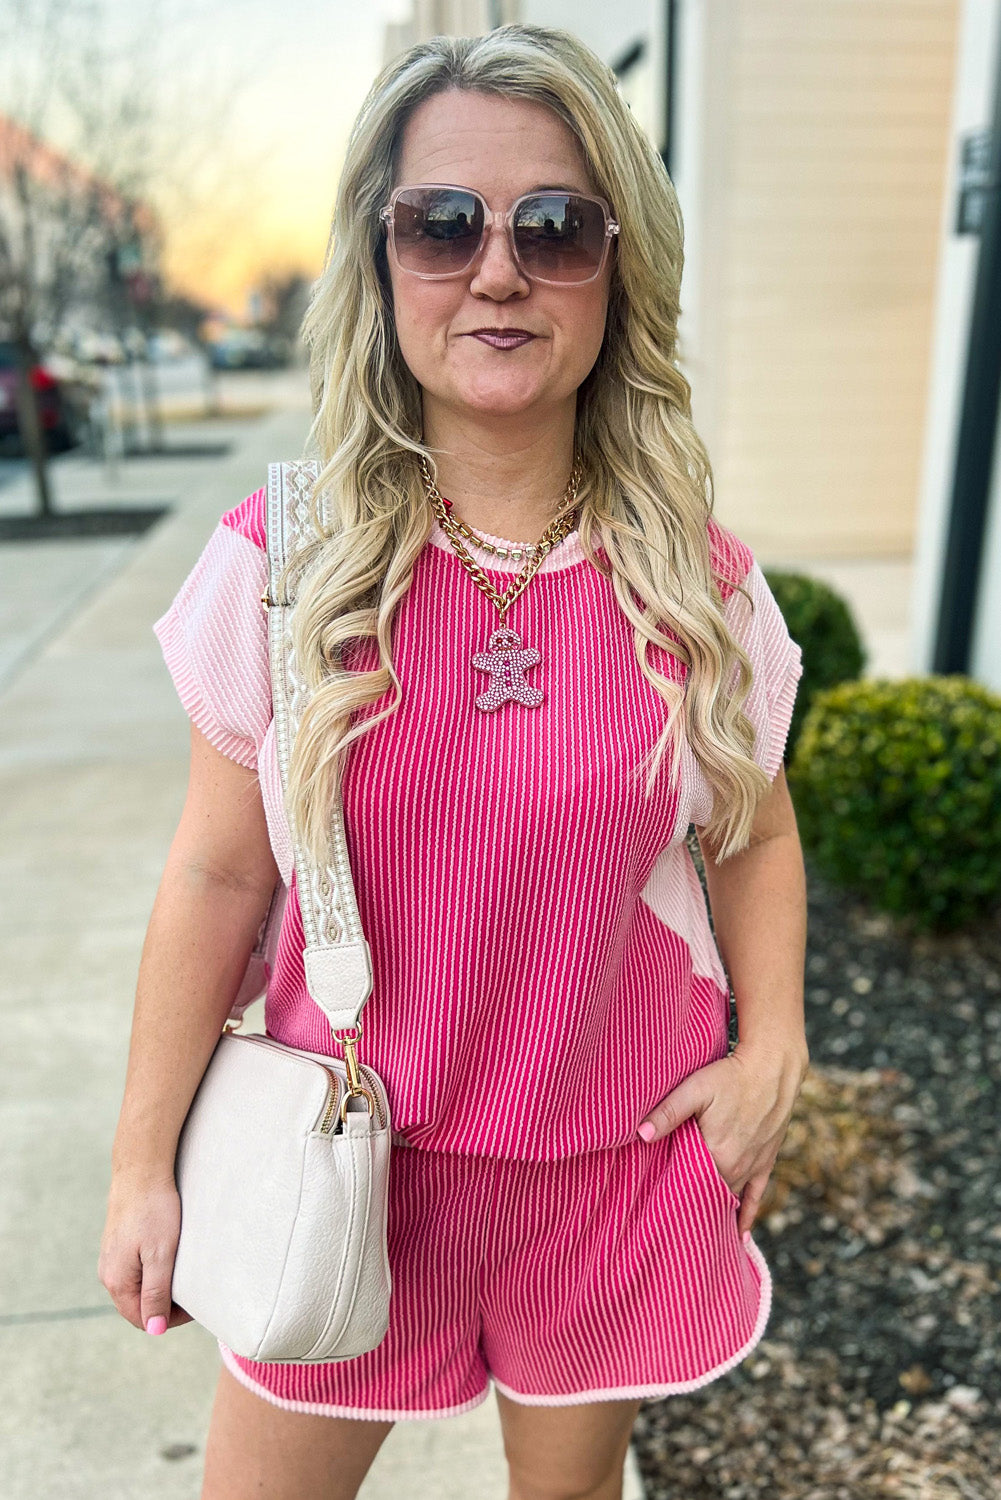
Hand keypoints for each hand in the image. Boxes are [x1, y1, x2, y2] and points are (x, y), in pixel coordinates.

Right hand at [98, 1171, 192, 1335]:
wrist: (141, 1170)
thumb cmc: (153, 1210)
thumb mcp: (160, 1255)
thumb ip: (156, 1293)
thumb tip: (154, 1329)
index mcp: (116, 1281)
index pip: (141, 1320)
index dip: (169, 1320)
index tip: (195, 1307)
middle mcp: (108, 1273)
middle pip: (137, 1306)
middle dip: (165, 1305)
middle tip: (193, 1292)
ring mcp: (111, 1257)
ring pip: (137, 1287)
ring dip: (160, 1287)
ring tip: (184, 1276)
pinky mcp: (118, 1243)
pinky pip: (135, 1269)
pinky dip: (153, 1271)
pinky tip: (169, 1258)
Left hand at [637, 1042, 808, 1240]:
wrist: (774, 1067)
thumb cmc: (731, 1075)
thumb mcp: (695, 1089)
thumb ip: (667, 1112)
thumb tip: (640, 1135)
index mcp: (718, 1155)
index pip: (688, 1187)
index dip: (671, 1198)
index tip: (654, 1213)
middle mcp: (737, 1168)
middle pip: (708, 1196)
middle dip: (690, 1207)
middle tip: (669, 1228)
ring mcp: (754, 1166)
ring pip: (730, 1198)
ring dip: (715, 1212)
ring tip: (696, 1235)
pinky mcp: (767, 1160)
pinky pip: (757, 1196)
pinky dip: (747, 1216)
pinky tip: (740, 1236)